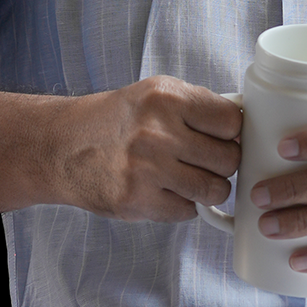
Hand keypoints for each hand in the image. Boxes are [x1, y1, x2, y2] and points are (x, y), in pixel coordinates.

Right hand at [54, 77, 241, 222]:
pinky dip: (182, 205)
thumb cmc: (116, 120)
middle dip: (221, 162)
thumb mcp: (155, 95)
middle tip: (202, 158)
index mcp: (166, 97)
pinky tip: (163, 190)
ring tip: (187, 176)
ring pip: (215, 189)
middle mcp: (157, 132)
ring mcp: (147, 169)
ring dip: (207, 187)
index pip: (232, 121)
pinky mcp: (137, 201)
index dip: (232, 132)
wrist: (61, 147)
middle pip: (229, 158)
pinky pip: (188, 212)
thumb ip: (198, 107)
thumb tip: (245, 128)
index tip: (222, 136)